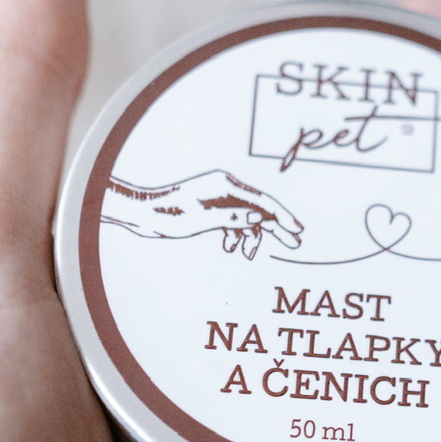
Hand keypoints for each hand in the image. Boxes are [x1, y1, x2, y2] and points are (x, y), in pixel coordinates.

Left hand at [102, 168, 303, 256]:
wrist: (143, 213)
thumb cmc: (168, 215)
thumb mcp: (201, 220)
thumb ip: (232, 218)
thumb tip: (259, 217)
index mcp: (225, 185)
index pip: (262, 201)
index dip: (282, 216)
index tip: (297, 230)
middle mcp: (225, 187)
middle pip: (259, 207)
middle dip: (275, 226)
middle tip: (294, 243)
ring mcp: (218, 197)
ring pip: (246, 216)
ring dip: (251, 235)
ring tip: (250, 255)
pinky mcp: (211, 206)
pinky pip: (233, 219)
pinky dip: (236, 233)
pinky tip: (232, 248)